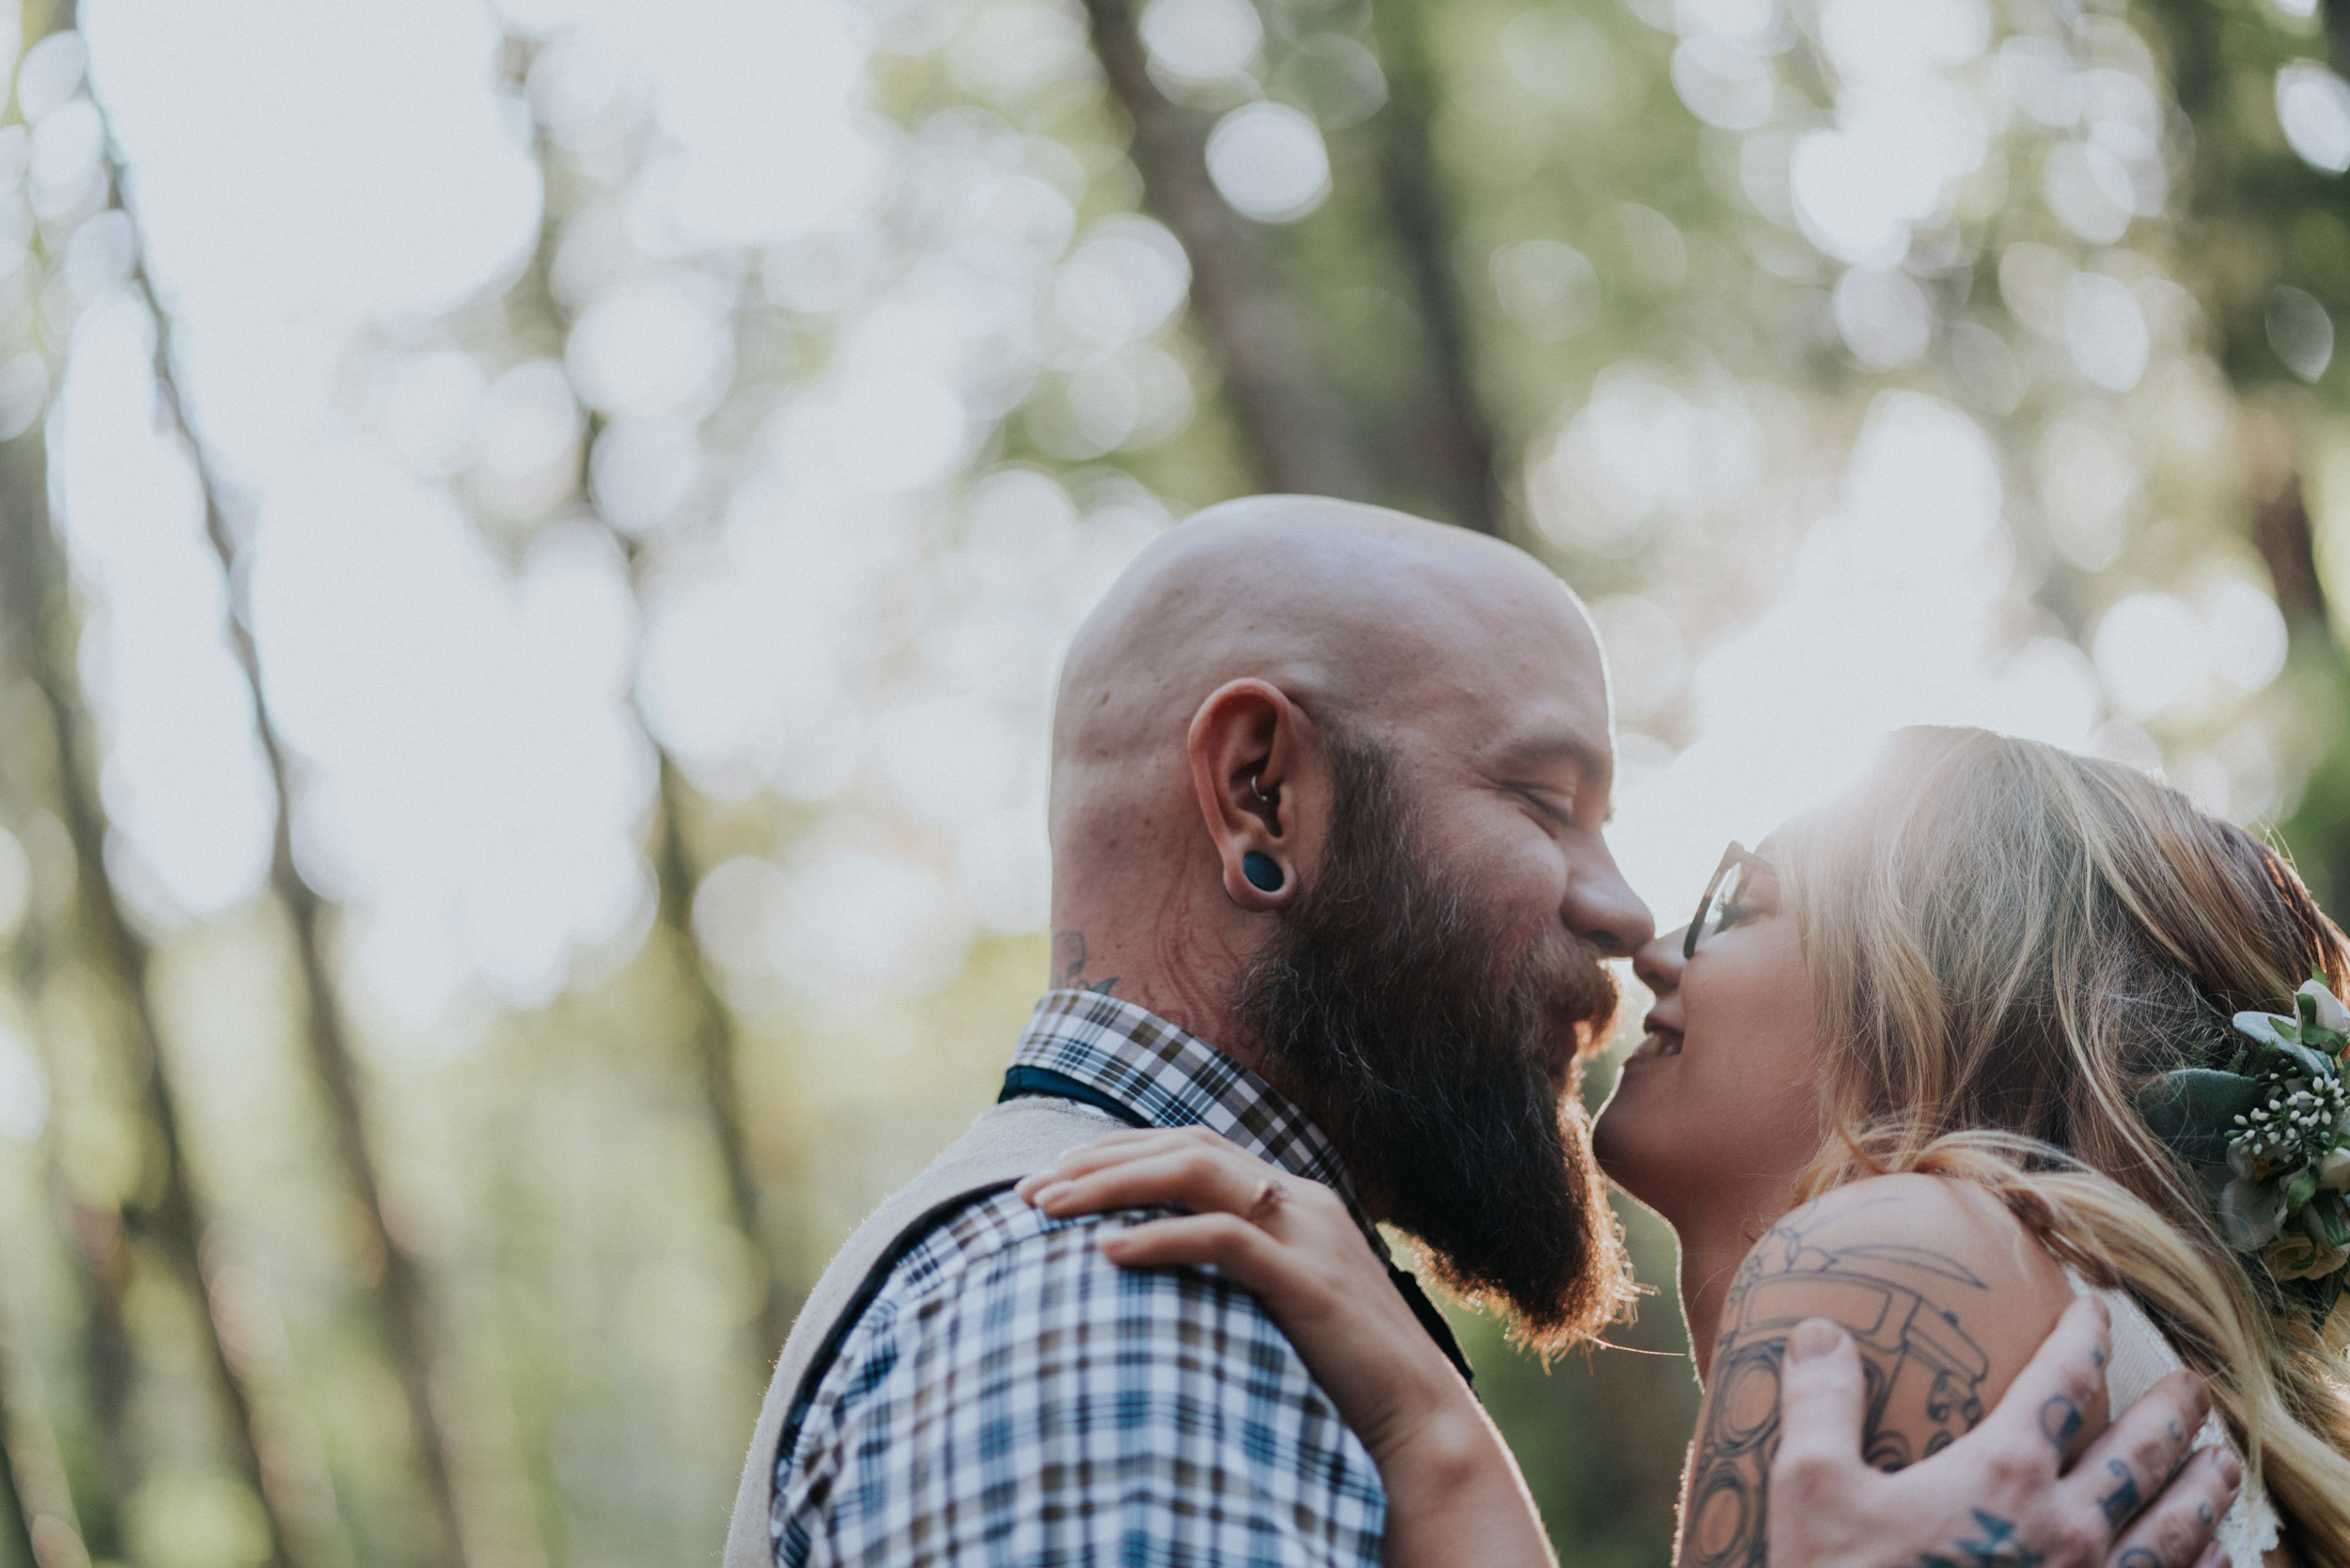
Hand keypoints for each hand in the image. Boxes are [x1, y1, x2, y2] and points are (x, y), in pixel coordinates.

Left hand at [1017, 1126, 1470, 1459]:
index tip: (1054, 1175)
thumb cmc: (1342, 1378)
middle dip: (1101, 1160)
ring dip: (1114, 1183)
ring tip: (1050, 1208)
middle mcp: (1301, 1202)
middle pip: (1188, 1146)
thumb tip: (1148, 1271)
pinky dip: (1160, 1238)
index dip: (1118, 1151)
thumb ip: (1232, 1276)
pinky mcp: (1309, 1283)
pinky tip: (1107, 1253)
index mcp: (1294, 1201)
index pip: (1194, 1146)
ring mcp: (1309, 1236)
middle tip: (1030, 1189)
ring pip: (1199, 1174)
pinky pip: (1225, 1240)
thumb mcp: (1279, 1308)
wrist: (1421, 1425)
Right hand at [1771, 1300, 2241, 1567]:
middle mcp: (2068, 1527)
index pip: (2060, 1384)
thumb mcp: (1811, 1490)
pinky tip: (2217, 1558)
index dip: (2083, 1339)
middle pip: (2140, 1453)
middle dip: (2171, 1412)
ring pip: (2175, 1528)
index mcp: (2004, 1474)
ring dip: (2205, 1488)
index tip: (2095, 1309)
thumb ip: (1821, 1404)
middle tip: (2195, 1385)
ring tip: (2224, 1461)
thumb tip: (1820, 1332)